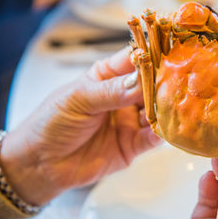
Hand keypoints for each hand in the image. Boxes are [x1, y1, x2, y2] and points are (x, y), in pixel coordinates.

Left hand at [0, 48, 160, 205]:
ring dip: (165, 108)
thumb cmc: (51, 123)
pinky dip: (162, 133)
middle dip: (164, 83)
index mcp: (107, 77)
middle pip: (151, 86)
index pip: (134, 61)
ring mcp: (129, 120)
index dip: (151, 56)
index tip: (168, 54)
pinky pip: (153, 138)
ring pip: (156, 111)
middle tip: (177, 81)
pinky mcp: (133, 144)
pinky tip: (165, 128)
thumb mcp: (78, 99)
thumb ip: (110, 91)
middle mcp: (123, 97)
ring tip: (175, 104)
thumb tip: (140, 81)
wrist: (40, 164)